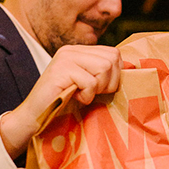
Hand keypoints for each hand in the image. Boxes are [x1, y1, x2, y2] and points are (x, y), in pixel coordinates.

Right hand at [0, 45, 121, 157]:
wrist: (35, 118)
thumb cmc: (64, 106)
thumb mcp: (88, 86)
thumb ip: (104, 75)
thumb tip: (134, 71)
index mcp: (80, 51)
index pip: (114, 54)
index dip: (115, 75)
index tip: (100, 89)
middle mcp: (72, 50)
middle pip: (112, 58)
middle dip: (109, 82)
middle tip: (91, 93)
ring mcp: (65, 57)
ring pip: (104, 67)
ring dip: (97, 88)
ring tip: (82, 95)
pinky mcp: (61, 69)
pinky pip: (90, 81)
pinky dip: (86, 96)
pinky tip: (73, 98)